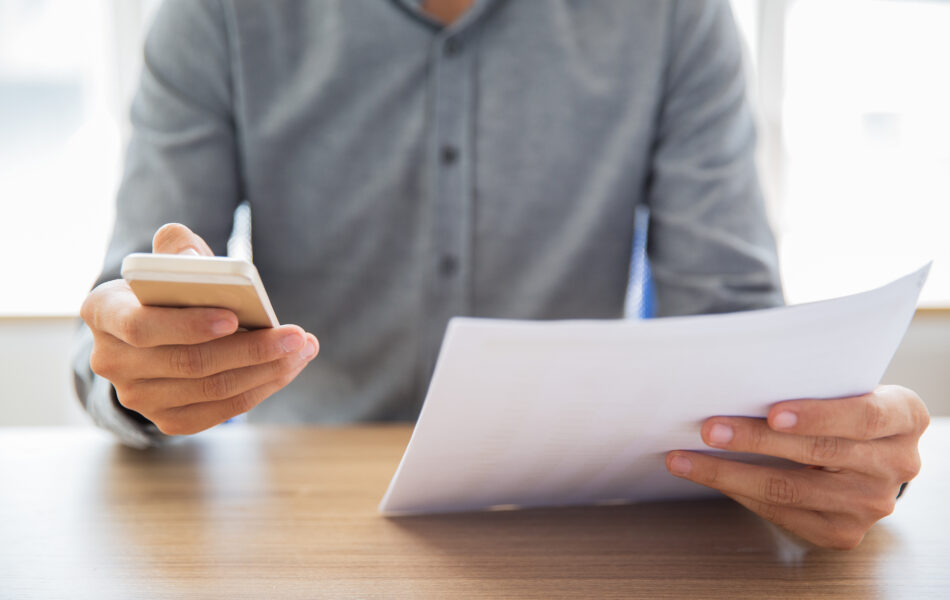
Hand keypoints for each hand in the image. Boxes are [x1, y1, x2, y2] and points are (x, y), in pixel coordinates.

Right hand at [80, 223, 318, 434]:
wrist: (153, 330)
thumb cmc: (165, 289)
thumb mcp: (165, 260)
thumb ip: (176, 246)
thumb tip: (192, 254)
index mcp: (102, 313)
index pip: (142, 327)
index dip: (188, 325)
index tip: (235, 317)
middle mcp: (111, 361)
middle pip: (189, 363)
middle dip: (251, 350)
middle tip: (296, 335)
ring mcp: (137, 397)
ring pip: (212, 390)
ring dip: (267, 370)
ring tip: (302, 348)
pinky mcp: (167, 420)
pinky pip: (221, 410)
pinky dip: (261, 389)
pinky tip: (289, 368)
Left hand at [665, 385, 928, 548]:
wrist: (866, 450)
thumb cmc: (841, 403)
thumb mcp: (844, 384)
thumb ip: (812, 380)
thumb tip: (738, 376)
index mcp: (904, 416)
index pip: (863, 415)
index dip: (817, 415)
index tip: (772, 411)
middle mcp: (896, 464)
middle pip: (818, 453)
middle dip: (755, 439)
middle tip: (708, 429)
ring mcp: (871, 504)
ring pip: (791, 489)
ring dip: (729, 473)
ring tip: (686, 459)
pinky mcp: (842, 532)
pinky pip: (782, 513)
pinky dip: (739, 492)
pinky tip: (709, 477)